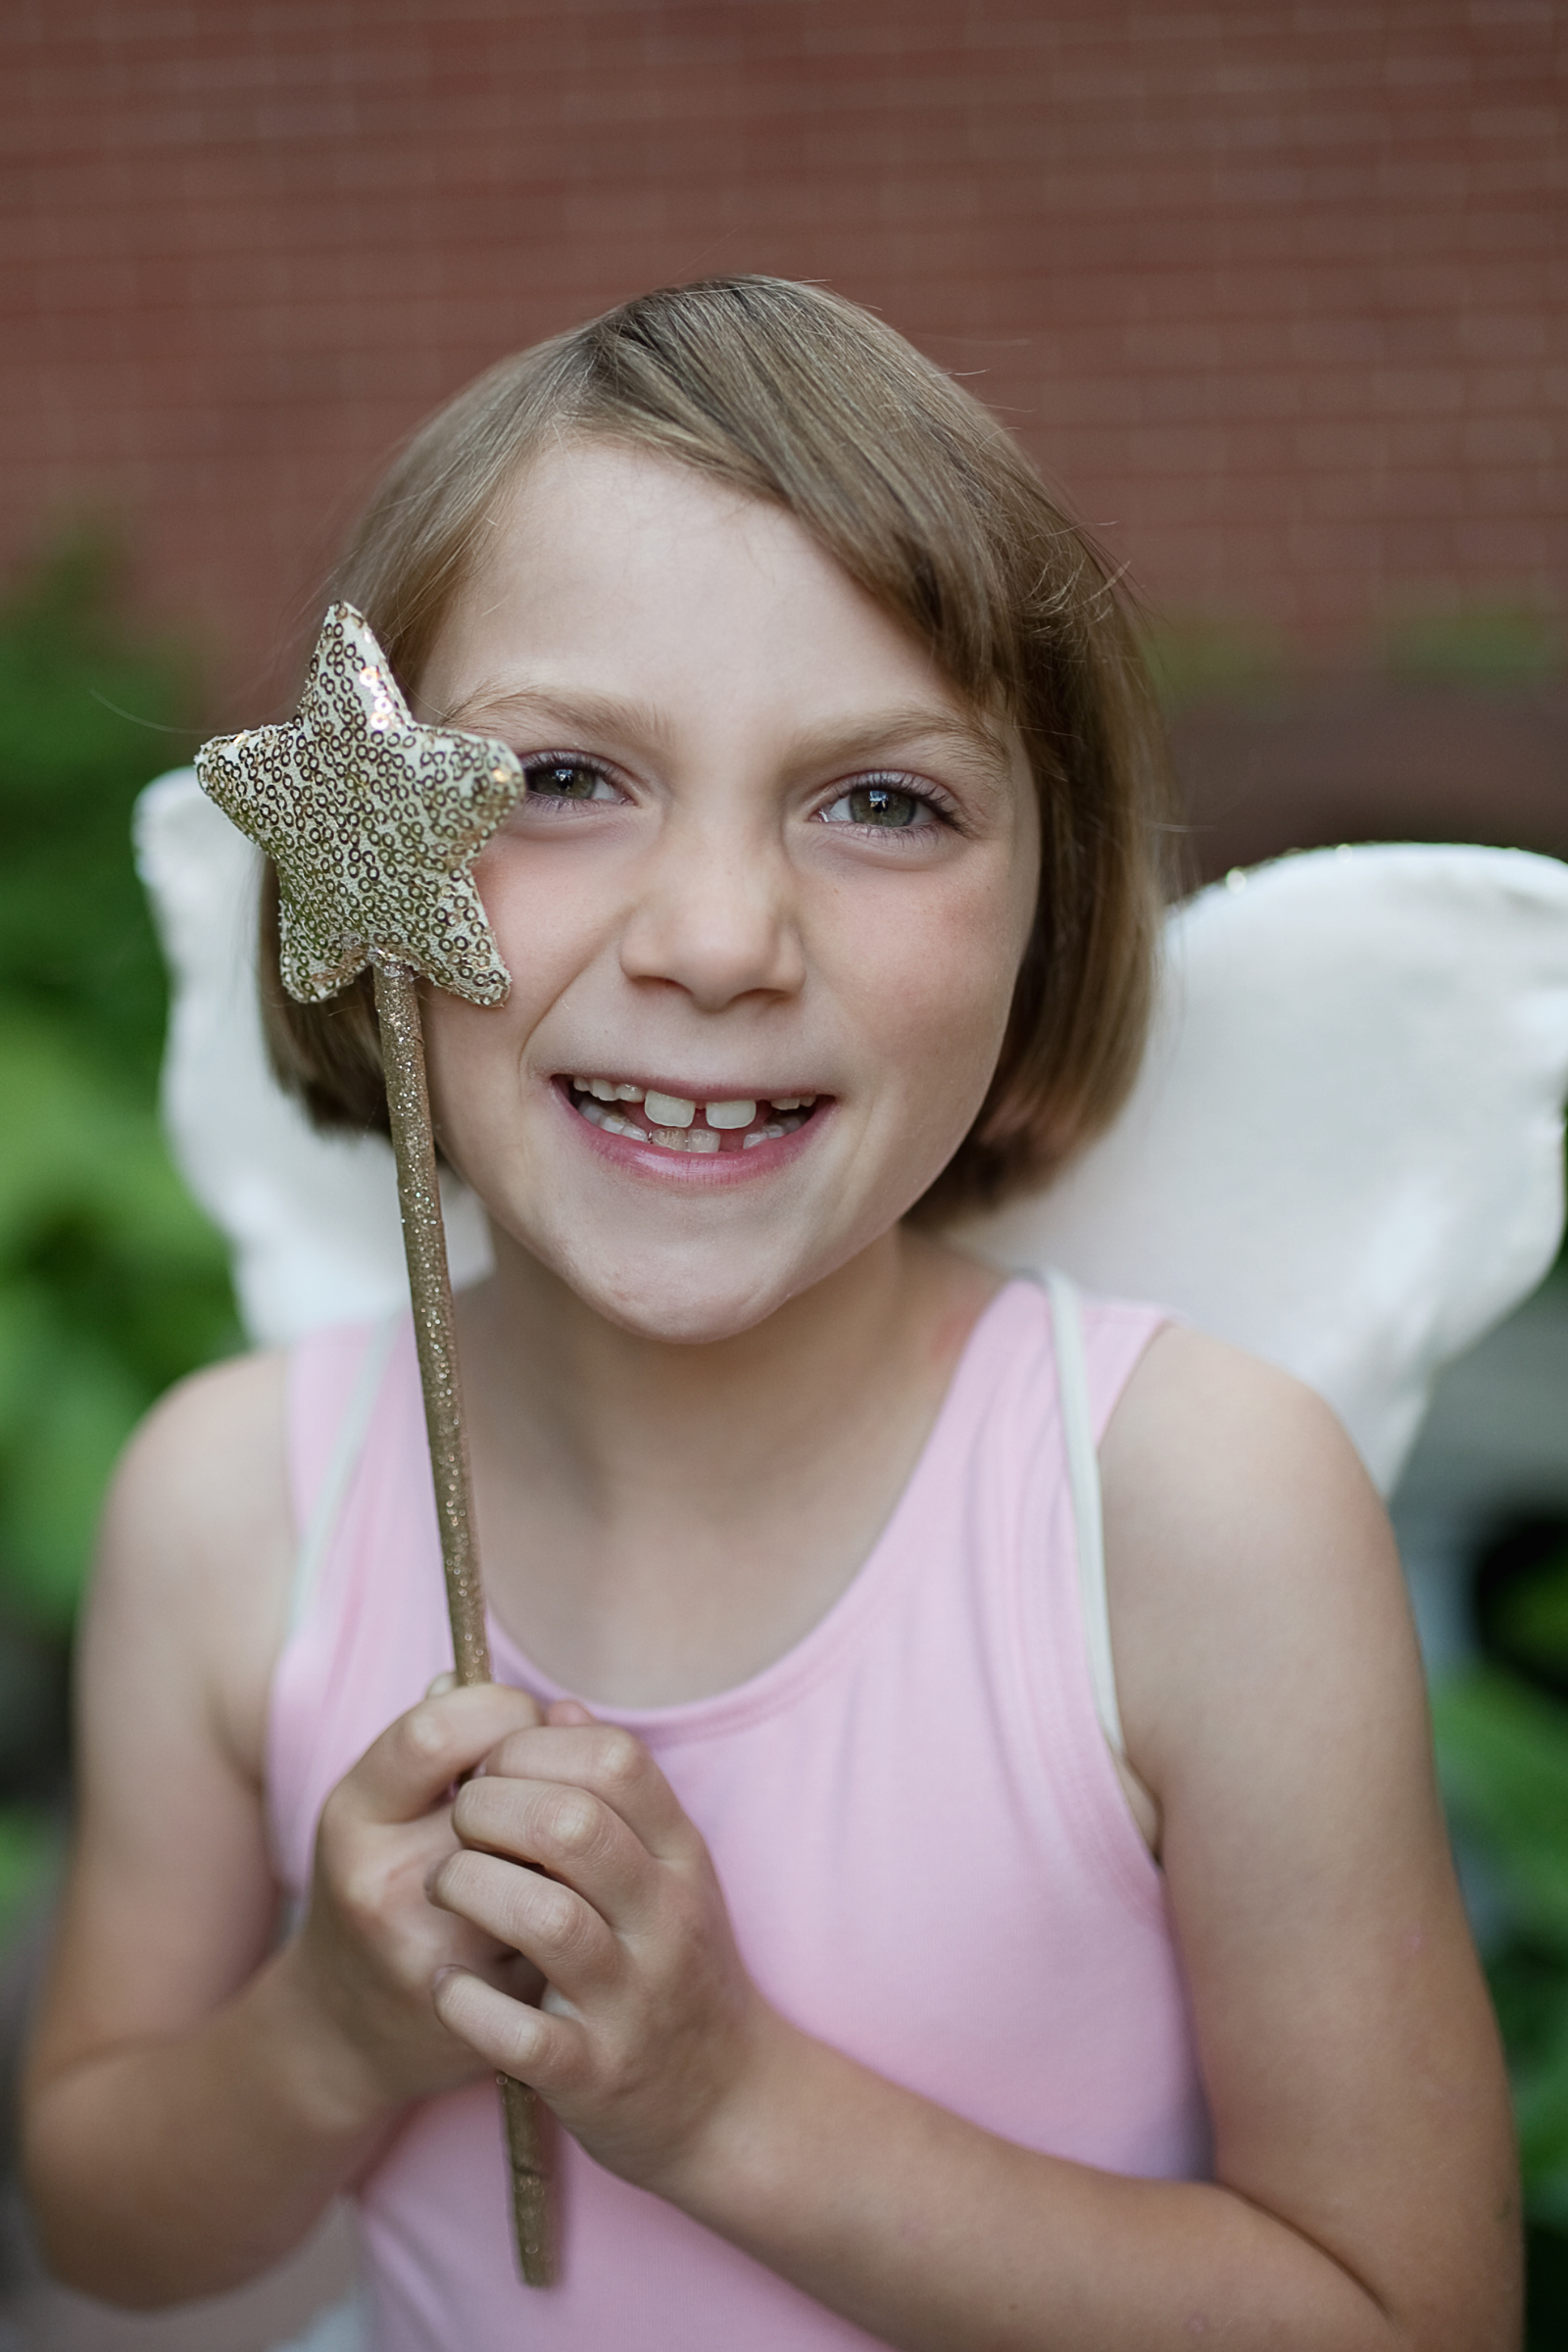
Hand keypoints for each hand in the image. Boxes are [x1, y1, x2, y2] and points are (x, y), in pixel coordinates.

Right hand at [289, 1680, 546, 2116]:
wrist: (349, 2031)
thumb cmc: (383, 1886)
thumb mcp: (382, 1805)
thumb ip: (447, 1738)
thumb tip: (542, 1706)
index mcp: (354, 1817)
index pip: (439, 1731)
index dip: (503, 1709)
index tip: (521, 1722)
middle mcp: (386, 1884)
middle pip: (507, 1792)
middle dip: (554, 1774)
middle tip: (556, 1782)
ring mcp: (438, 1951)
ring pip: (553, 1861)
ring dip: (576, 1839)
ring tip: (560, 1844)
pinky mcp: (492, 2005)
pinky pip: (573, 1923)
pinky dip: (587, 1901)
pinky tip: (570, 1904)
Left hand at [428, 1702, 777, 2192]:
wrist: (725, 2104)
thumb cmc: (673, 1966)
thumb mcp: (667, 1869)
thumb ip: (615, 1790)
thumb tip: (557, 1708)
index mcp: (680, 1857)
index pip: (615, 1759)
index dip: (534, 1746)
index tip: (493, 1768)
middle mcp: (664, 1920)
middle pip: (571, 1824)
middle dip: (489, 1807)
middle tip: (459, 1824)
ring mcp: (632, 2000)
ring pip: (544, 1918)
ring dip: (470, 1888)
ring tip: (445, 1886)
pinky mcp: (593, 2074)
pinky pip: (521, 2032)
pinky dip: (467, 2001)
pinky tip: (448, 1982)